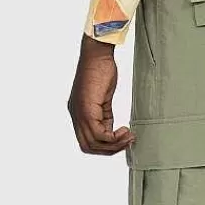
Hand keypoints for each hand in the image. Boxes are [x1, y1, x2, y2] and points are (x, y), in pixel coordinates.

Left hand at [68, 35, 133, 154]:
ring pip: (93, 143)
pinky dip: (113, 138)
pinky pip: (99, 135)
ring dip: (114, 145)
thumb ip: (103, 116)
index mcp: (78, 114)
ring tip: (129, 136)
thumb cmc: (101, 70)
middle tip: (127, 142)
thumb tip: (110, 130)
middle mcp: (75, 116)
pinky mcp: (87, 110)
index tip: (120, 140)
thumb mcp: (102, 99)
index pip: (86, 141)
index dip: (103, 146)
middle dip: (109, 150)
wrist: (96, 54)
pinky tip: (125, 130)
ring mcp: (79, 114)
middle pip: (88, 146)